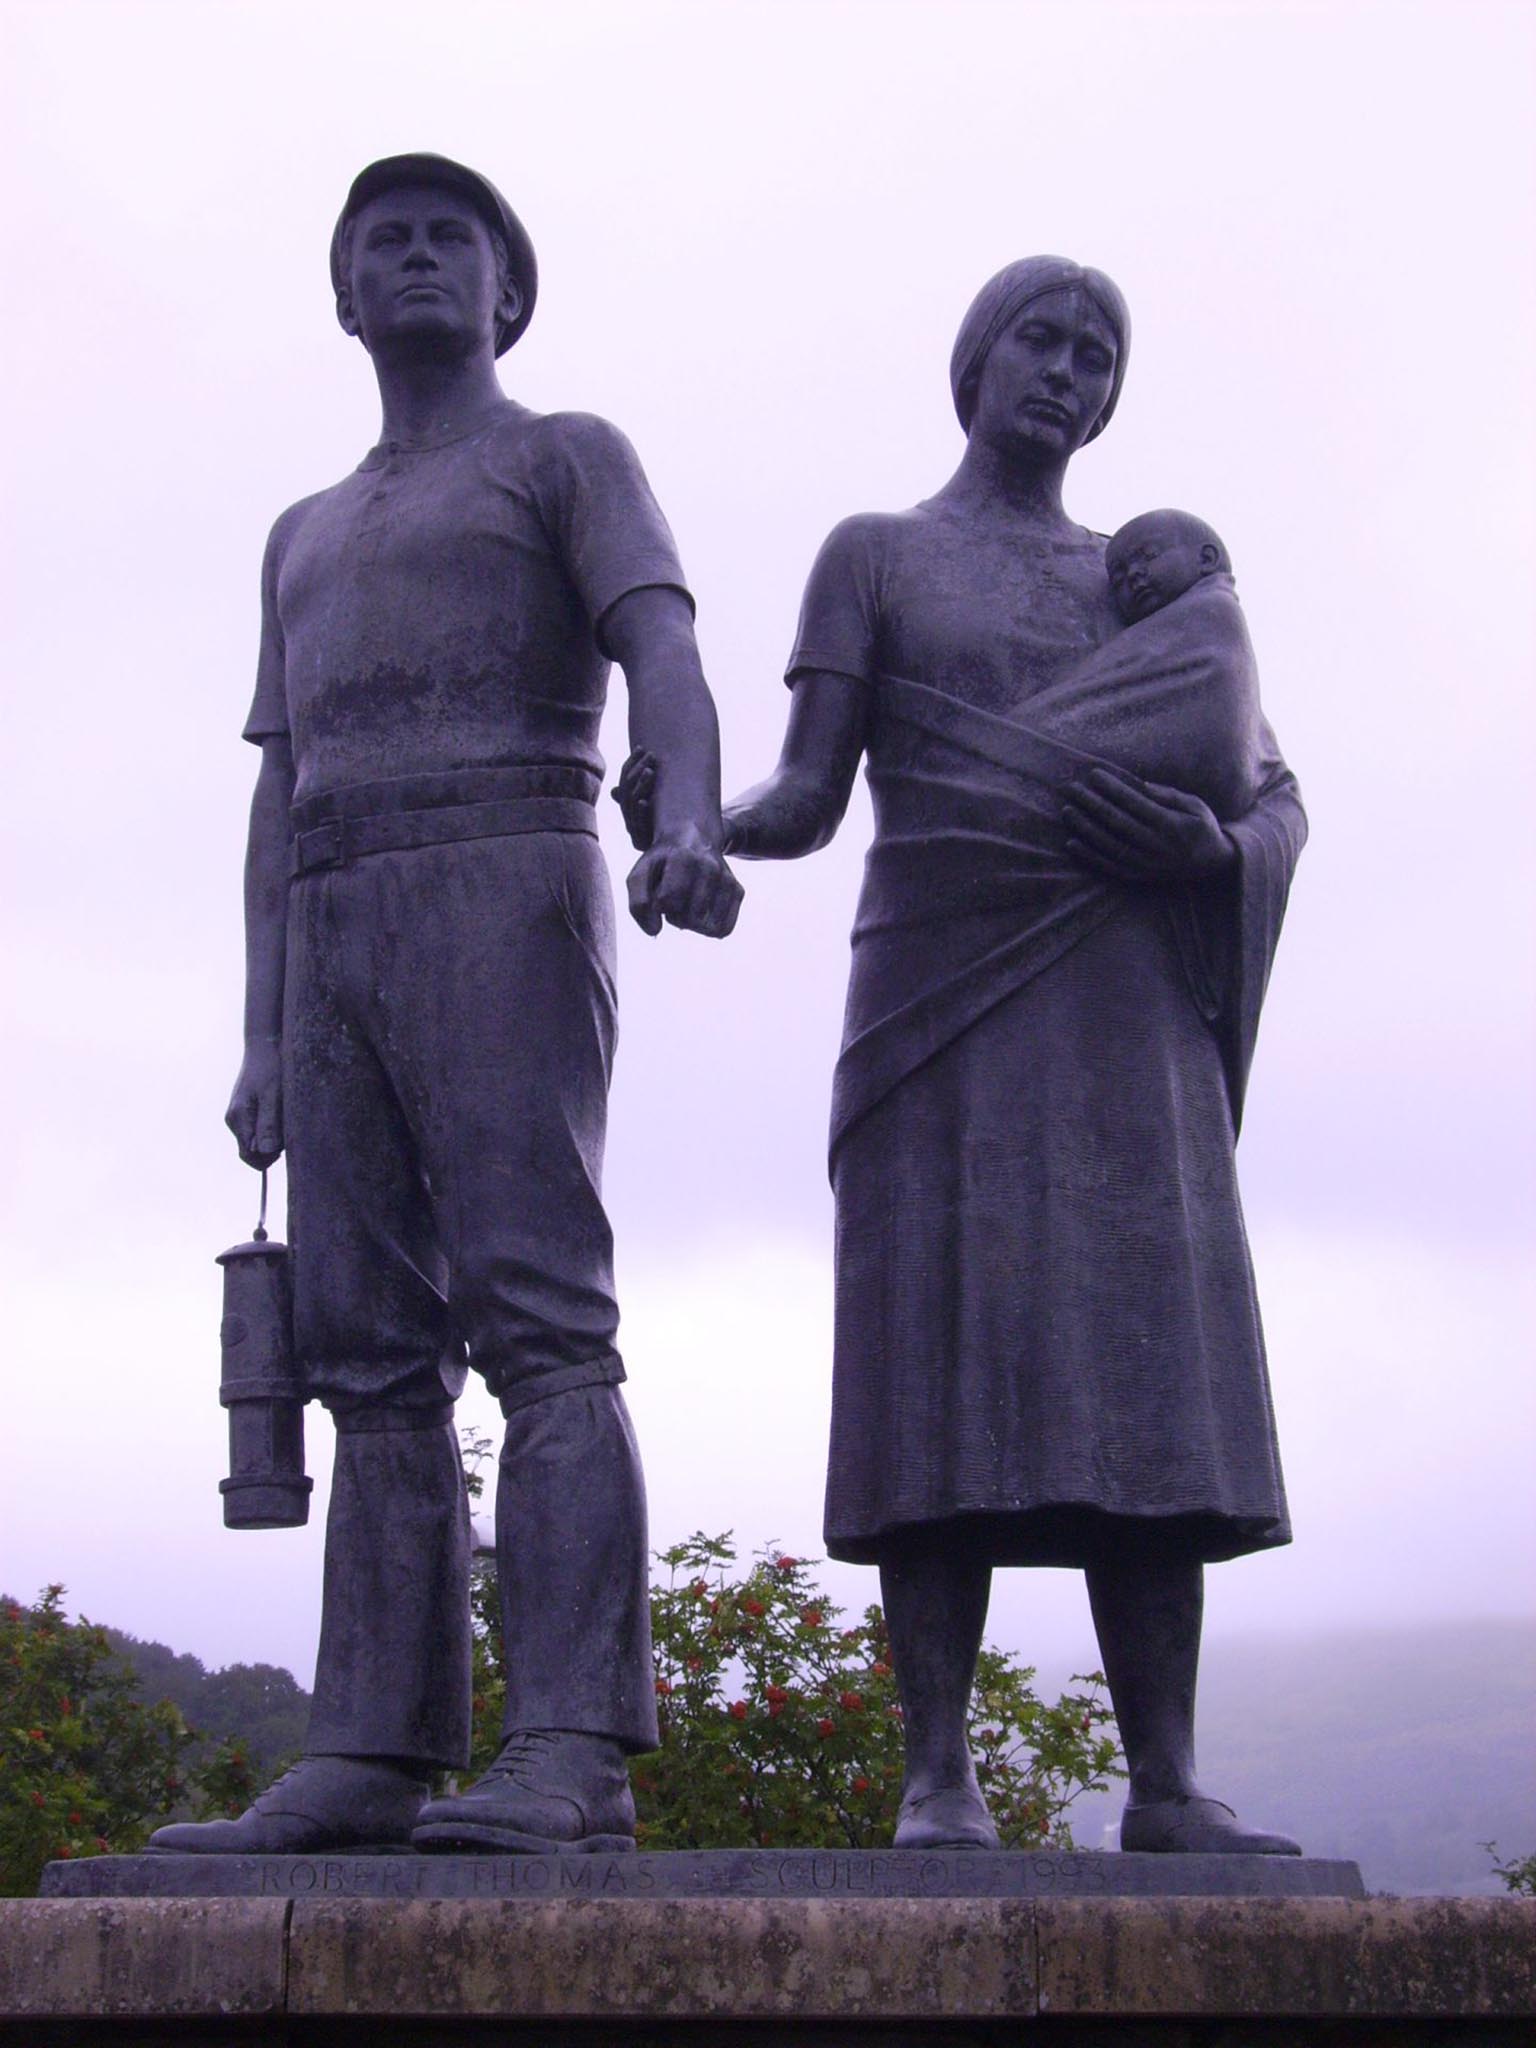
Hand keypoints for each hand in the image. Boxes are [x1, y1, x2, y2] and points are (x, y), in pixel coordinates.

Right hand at [226, 1037, 283, 1167]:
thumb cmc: (272, 1068)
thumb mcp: (274, 1096)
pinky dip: (271, 1128)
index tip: (286, 1149)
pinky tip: (281, 1113)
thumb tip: (265, 1152)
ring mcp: (238, 1115)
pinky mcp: (245, 1110)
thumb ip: (269, 1124)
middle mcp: (234, 1119)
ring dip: (272, 1137)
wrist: (264, 1046)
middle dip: (271, 1148)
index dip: (267, 1159)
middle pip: (251, 1150)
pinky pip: (257, 1129)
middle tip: (289, 1131)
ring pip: (255, 1140)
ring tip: (285, 1117)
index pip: (248, 1155)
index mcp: (239, 1118)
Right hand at [611, 748, 656, 851]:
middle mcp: (628, 815)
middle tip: (651, 756)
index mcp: (628, 805)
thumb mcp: (652, 806)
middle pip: (626, 790)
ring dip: (640, 787)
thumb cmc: (660, 826)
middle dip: (637, 771)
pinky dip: (641, 813)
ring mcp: (635, 827)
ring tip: (651, 772)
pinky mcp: (643, 840)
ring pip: (632, 804)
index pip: (623, 779)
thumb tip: (618, 785)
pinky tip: (645, 802)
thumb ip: (642, 790)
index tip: (641, 747)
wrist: (668, 854)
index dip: (631, 764)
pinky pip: (638, 825)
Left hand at [626, 830, 743, 939]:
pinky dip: (709, 929)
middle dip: (675, 916)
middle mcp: (710, 867)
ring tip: (686, 905)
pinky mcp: (738, 890)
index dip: (658, 906)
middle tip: (673, 900)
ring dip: (692, 924)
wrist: (694, 837)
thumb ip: (638, 904)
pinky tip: (701, 914)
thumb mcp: (640, 874)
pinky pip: (724, 929)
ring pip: (708, 927)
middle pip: (689, 918)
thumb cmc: (663, 862)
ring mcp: (727, 879)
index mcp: (683, 858)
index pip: (667, 902)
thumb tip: (655, 932)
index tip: (658, 893)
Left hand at [1062, 766, 1235, 882]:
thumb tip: (1139, 785)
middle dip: (1092, 804)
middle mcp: (1157, 846)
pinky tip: (1072, 843)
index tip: (1093, 774)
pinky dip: (1089, 856)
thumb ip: (1167, 795)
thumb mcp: (1195, 806)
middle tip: (1071, 788)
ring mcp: (1146, 864)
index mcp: (1172, 825)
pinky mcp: (1139, 877)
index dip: (1112, 789)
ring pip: (1109, 845)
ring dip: (1085, 828)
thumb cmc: (1202, 827)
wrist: (1213, 865)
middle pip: (1117, 823)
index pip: (1135, 804)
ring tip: (1067, 811)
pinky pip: (1109, 867)